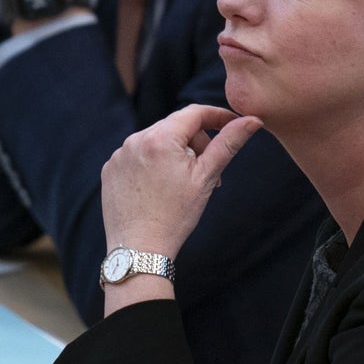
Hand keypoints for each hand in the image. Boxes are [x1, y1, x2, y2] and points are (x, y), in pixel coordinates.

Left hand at [101, 106, 263, 259]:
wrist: (139, 250)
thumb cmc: (176, 216)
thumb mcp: (206, 177)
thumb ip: (229, 143)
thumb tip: (252, 120)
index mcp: (160, 138)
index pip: (195, 113)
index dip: (217, 116)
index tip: (233, 124)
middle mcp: (135, 140)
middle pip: (176, 127)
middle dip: (197, 143)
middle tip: (209, 173)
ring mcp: (120, 155)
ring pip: (157, 140)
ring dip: (175, 153)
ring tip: (184, 184)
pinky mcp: (110, 169)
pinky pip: (138, 155)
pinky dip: (153, 163)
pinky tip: (160, 188)